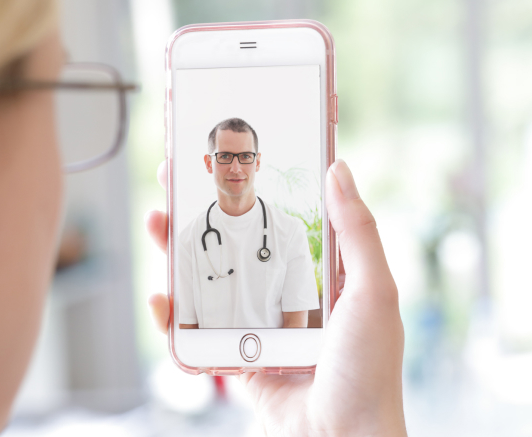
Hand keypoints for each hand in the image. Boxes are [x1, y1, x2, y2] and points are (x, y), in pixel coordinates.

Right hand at [146, 160, 405, 435]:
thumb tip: (340, 170)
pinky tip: (161, 300)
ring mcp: (261, 326)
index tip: (229, 161)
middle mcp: (288, 295)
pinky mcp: (240, 359)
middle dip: (205, 214)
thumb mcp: (372, 289)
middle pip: (237, 246)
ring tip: (159, 223)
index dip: (256, 189)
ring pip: (212, 283)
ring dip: (180, 254)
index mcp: (322, 275)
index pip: (284, 219)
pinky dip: (174, 318)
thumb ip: (357, 231)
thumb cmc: (368, 369)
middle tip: (177, 181)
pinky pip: (200, 334)